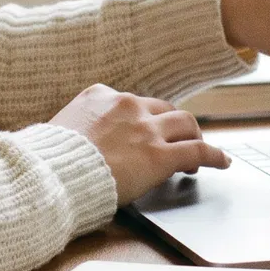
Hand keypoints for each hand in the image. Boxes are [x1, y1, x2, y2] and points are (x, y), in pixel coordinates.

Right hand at [48, 84, 229, 203]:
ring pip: (186, 123)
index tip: (143, 129)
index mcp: (99, 95)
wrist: (52, 174)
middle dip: (172, 124)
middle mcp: (127, 105)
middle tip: (177, 139)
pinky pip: (198, 151)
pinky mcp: (161, 155)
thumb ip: (75, 129)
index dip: (142, 118)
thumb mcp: (56, 130)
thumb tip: (70, 140)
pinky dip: (214, 156)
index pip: (131, 103)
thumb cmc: (47, 161)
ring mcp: (146, 129)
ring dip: (194, 136)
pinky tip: (223, 162)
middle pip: (163, 109)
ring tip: (199, 151)